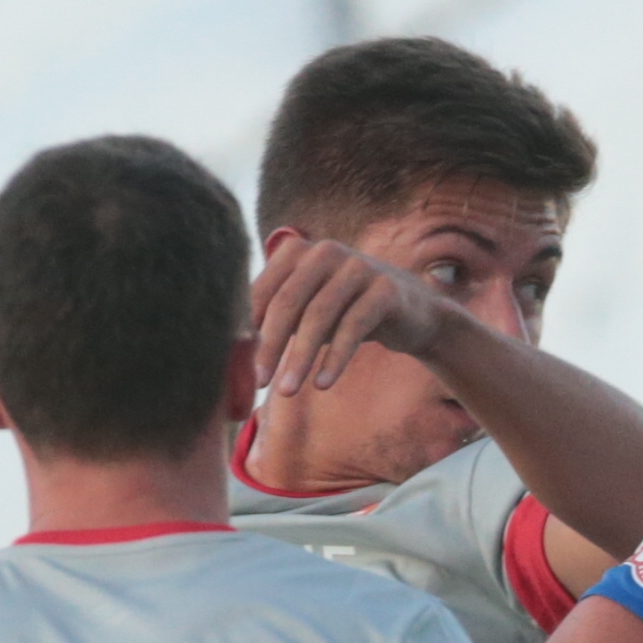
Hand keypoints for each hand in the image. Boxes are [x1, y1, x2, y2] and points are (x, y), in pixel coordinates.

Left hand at [251, 236, 453, 396]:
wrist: (411, 311)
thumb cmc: (346, 312)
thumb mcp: (307, 311)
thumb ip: (275, 320)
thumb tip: (232, 353)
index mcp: (298, 251)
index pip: (264, 289)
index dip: (248, 326)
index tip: (237, 363)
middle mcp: (326, 251)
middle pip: (289, 301)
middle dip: (270, 345)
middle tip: (259, 381)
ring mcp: (358, 266)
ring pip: (320, 315)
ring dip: (300, 358)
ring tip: (287, 391)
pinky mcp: (386, 289)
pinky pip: (354, 327)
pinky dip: (335, 358)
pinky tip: (323, 384)